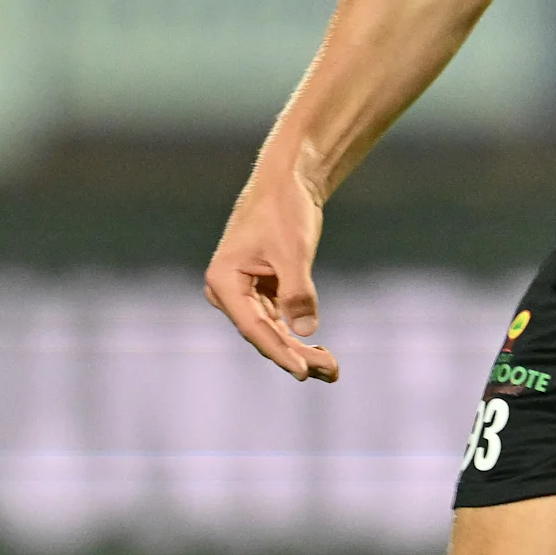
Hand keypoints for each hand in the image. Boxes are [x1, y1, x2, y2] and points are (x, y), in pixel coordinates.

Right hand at [205, 172, 341, 381]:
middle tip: (330, 372)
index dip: (280, 351)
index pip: (253, 326)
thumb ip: (298, 293)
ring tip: (332, 370)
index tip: (304, 371)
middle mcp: (227, 291)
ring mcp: (243, 293)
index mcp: (223, 280)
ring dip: (300, 349)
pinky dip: (298, 333)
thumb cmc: (284, 209)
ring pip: (272, 331)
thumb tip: (306, 332)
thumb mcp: (294, 252)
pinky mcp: (260, 291)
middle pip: (263, 333)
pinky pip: (279, 320)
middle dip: (296, 354)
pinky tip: (321, 351)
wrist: (287, 182)